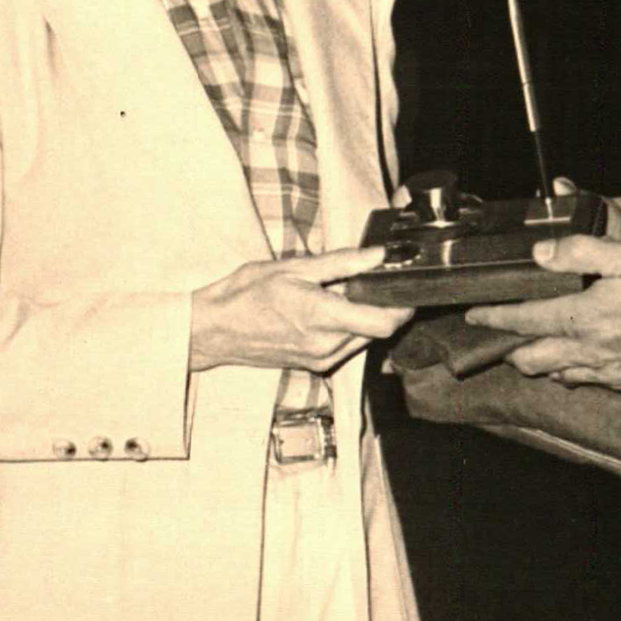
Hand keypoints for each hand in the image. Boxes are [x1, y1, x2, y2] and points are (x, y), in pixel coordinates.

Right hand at [188, 247, 412, 374]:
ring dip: (365, 318)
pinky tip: (330, 311)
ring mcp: (321, 359)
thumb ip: (341, 262)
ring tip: (344, 294)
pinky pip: (347, 347)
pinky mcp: (315, 365)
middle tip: (371, 281)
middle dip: (383, 306)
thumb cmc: (245, 295)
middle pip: (379, 331)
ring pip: (365, 339)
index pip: (384, 322)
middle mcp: (327, 346)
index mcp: (322, 317)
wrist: (214, 329)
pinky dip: (349, 329)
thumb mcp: (293, 267)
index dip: (403, 305)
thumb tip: (378, 254)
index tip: (405, 286)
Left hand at [468, 236, 620, 391]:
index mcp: (587, 318)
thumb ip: (580, 253)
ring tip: (527, 348)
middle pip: (532, 359)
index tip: (474, 316)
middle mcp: (592, 352)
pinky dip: (568, 372)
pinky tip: (571, 361)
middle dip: (509, 348)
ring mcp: (609, 372)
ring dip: (536, 362)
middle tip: (497, 336)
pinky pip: (585, 382)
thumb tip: (541, 254)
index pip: (526, 321)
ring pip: (557, 374)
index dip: (495, 319)